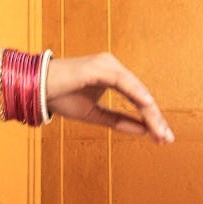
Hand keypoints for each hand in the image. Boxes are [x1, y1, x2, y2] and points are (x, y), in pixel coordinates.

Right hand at [45, 53, 173, 142]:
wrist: (36, 89)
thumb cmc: (60, 97)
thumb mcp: (94, 115)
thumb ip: (118, 121)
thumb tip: (144, 131)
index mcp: (111, 75)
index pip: (137, 99)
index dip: (151, 119)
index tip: (162, 138)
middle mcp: (112, 67)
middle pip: (141, 95)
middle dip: (155, 118)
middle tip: (167, 139)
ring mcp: (106, 64)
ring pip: (136, 90)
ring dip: (150, 112)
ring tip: (160, 131)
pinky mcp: (99, 67)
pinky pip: (123, 81)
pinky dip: (137, 94)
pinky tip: (148, 106)